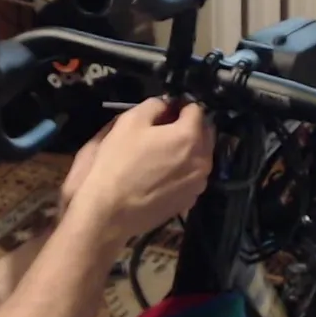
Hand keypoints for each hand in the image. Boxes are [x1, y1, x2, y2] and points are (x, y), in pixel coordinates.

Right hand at [66, 97, 214, 242]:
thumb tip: (165, 105)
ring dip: (188, 150)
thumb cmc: (118, 163)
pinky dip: (183, 171)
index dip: (180, 106)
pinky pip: (192, 177)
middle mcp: (203, 160)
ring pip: (200, 157)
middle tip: (165, 130)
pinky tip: (161, 175)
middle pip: (205, 133)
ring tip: (162, 154)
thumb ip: (154, 106)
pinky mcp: (189, 201)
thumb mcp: (129, 122)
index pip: (196, 109)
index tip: (165, 110)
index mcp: (190, 136)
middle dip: (189, 127)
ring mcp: (198, 184)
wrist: (110, 211)